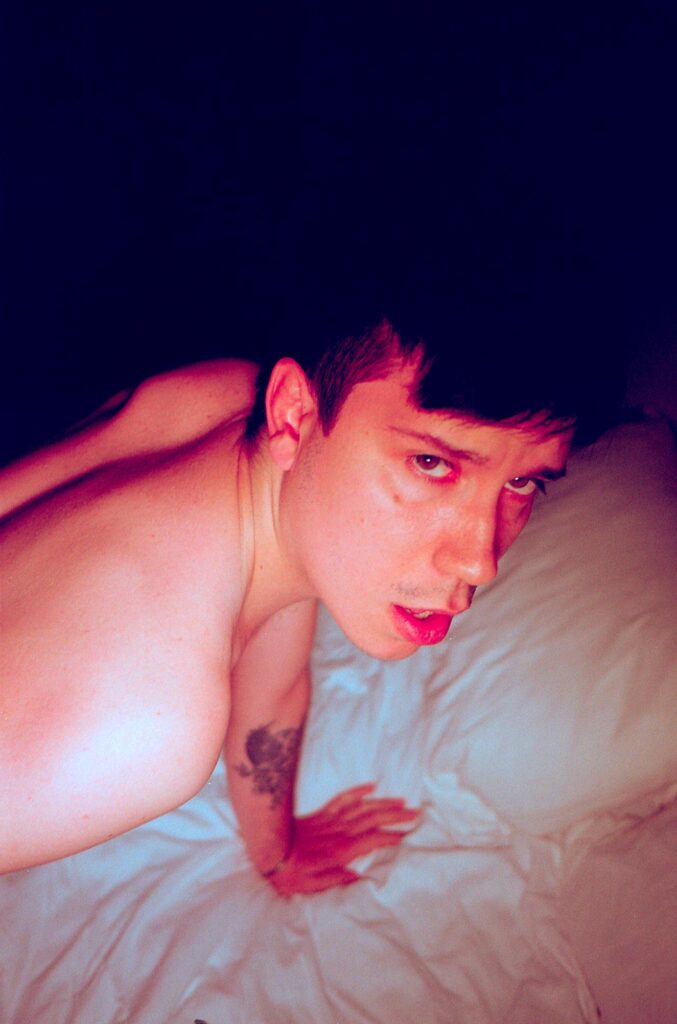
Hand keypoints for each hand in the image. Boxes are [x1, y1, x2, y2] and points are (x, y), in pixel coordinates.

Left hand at [264, 783, 418, 896]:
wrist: (269, 849)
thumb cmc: (290, 872)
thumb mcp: (313, 885)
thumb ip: (338, 880)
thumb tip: (360, 878)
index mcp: (341, 850)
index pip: (374, 839)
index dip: (393, 836)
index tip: (409, 836)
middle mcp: (340, 831)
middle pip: (374, 818)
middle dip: (397, 815)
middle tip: (416, 813)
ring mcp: (332, 820)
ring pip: (363, 806)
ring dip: (384, 803)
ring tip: (402, 802)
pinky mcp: (323, 814)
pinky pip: (344, 798)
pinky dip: (358, 791)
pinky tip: (370, 787)